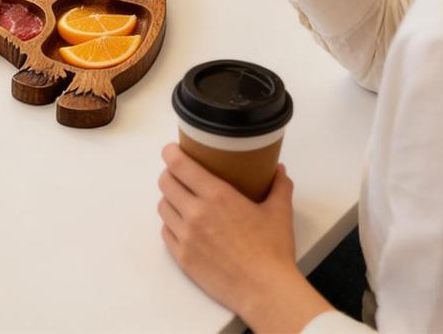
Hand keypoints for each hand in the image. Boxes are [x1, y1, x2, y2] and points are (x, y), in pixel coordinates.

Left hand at [157, 145, 309, 323]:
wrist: (266, 291)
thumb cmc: (273, 250)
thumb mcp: (279, 212)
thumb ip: (279, 186)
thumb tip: (279, 169)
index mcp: (216, 195)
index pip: (178, 164)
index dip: (170, 153)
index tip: (172, 150)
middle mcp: (195, 212)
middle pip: (165, 182)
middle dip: (170, 174)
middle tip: (181, 176)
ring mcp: (186, 236)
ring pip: (162, 207)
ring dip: (170, 200)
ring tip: (182, 201)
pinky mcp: (182, 258)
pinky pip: (165, 232)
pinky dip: (171, 225)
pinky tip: (183, 225)